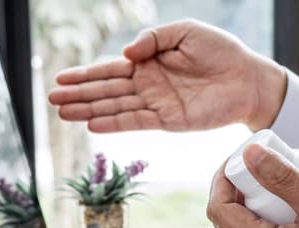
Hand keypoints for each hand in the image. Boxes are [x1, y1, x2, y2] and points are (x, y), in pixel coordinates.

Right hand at [47, 19, 286, 132]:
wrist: (248, 78)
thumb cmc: (220, 51)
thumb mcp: (184, 32)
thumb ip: (153, 40)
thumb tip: (126, 55)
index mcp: (148, 62)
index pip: (110, 70)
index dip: (84, 74)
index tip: (60, 78)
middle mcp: (147, 85)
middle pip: (106, 91)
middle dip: (78, 94)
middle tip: (51, 100)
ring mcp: (156, 104)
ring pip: (115, 107)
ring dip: (89, 111)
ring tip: (63, 114)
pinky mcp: (169, 120)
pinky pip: (136, 122)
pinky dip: (115, 124)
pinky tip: (93, 125)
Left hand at [207, 143, 298, 227]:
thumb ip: (282, 177)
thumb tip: (249, 155)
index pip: (218, 212)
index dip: (221, 181)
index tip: (238, 161)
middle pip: (225, 227)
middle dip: (234, 195)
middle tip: (256, 172)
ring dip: (246, 215)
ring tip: (271, 194)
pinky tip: (284, 220)